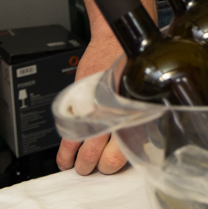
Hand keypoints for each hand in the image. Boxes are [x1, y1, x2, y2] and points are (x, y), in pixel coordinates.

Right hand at [57, 34, 129, 174]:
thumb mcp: (142, 90)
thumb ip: (140, 115)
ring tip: (80, 167)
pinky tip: (65, 161)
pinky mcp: (79, 107)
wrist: (113, 40)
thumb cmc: (131, 63)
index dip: (117, 165)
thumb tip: (142, 138)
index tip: (113, 166)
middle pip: (106, 158)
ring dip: (82, 163)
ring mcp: (96, 114)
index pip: (126, 155)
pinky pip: (69, 137)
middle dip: (99, 167)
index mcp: (136, 117)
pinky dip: (65, 152)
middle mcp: (117, 118)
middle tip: (95, 168)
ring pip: (87, 152)